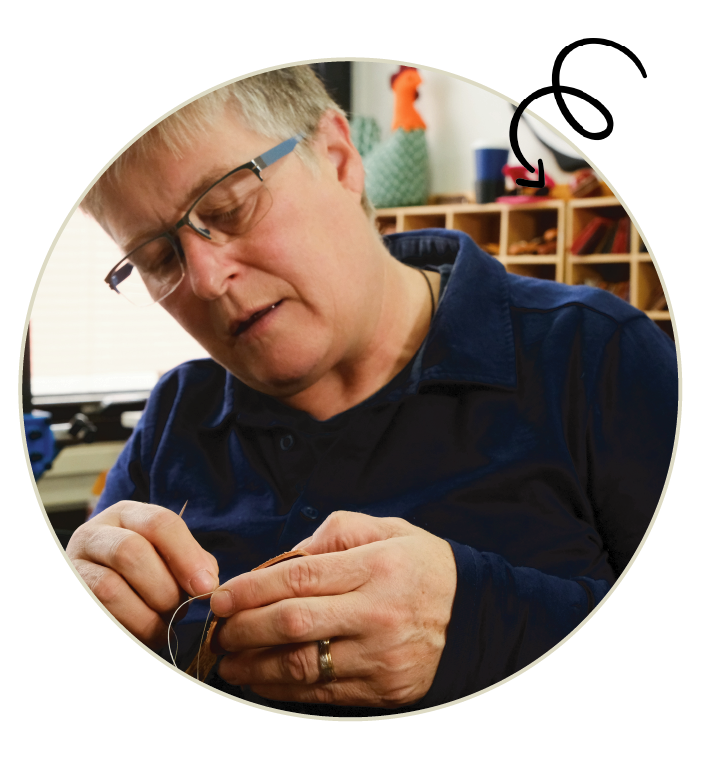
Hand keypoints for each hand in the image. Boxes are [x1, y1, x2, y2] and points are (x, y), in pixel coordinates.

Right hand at [67, 500, 218, 649]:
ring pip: (109, 588)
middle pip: (131, 552)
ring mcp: (73, 566)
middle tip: (177, 610)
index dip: (186, 555)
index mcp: (127, 515)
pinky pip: (97, 617)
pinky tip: (139, 635)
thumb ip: (192, 561)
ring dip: (144, 616)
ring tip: (160, 628)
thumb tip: (206, 582)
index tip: (205, 587)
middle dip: (163, 588)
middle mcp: (95, 533)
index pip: (160, 523)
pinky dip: (125, 630)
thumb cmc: (143, 573)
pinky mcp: (69, 599)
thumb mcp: (166, 555)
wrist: (97, 592)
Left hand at [209, 511, 456, 707]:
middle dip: (244, 628)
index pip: (299, 577)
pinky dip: (285, 690)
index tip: (221, 596)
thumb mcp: (386, 529)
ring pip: (302, 666)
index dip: (251, 588)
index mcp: (376, 566)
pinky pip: (323, 693)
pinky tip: (263, 680)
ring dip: (255, 665)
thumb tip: (286, 558)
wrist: (472, 612)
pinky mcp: (384, 689)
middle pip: (293, 623)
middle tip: (218, 628)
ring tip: (229, 659)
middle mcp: (377, 613)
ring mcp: (380, 656)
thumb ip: (334, 534)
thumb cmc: (421, 565)